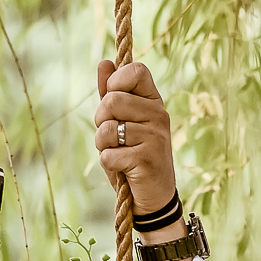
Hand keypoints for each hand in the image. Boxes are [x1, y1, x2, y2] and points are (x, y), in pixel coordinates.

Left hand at [95, 58, 180, 223]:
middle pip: (113, 100)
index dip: (116, 82)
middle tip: (112, 136)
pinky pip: (109, 154)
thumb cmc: (134, 157)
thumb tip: (104, 62)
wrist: (154, 198)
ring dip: (102, 145)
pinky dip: (108, 163)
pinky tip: (123, 169)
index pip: (136, 70)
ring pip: (108, 128)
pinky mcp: (147, 159)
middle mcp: (159, 115)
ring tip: (118, 153)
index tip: (114, 103)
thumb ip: (112, 93)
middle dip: (101, 120)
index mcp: (154, 101)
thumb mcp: (122, 122)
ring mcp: (155, 137)